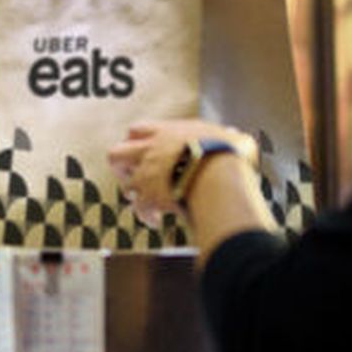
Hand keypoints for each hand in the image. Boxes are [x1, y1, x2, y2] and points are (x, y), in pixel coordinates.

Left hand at [107, 120, 257, 228]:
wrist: (218, 174)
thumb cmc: (227, 154)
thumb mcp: (229, 137)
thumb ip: (227, 137)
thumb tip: (236, 137)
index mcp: (166, 134)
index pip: (138, 129)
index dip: (137, 140)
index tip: (145, 148)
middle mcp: (151, 152)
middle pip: (116, 153)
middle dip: (121, 166)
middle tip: (134, 174)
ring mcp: (147, 175)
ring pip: (124, 184)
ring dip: (134, 194)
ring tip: (148, 200)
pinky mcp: (150, 197)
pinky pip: (139, 209)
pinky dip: (147, 216)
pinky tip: (157, 221)